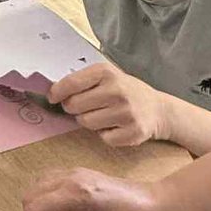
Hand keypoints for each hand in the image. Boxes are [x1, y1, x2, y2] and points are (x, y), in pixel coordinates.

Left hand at [49, 62, 170, 147]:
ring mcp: (127, 112)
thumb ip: (81, 81)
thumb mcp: (106, 77)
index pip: (70, 83)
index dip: (56, 92)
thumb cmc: (124, 91)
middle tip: (86, 107)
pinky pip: (103, 138)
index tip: (53, 97)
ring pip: (86, 123)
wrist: (158, 109)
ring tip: (104, 115)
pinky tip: (116, 126)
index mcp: (106, 72)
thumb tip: (52, 92)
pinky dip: (106, 135)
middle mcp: (117, 90)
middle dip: (74, 108)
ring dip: (90, 121)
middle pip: (73, 105)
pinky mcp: (133, 132)